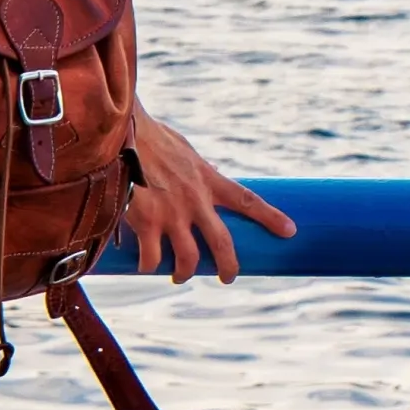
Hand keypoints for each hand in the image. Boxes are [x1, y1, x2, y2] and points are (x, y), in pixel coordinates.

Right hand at [118, 112, 291, 283]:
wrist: (119, 132)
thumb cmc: (148, 137)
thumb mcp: (184, 151)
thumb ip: (197, 168)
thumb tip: (206, 174)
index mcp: (207, 179)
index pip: (247, 199)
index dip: (270, 217)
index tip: (290, 231)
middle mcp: (195, 200)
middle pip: (222, 243)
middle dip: (229, 266)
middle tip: (228, 277)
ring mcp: (171, 214)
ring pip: (188, 259)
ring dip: (185, 273)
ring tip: (179, 276)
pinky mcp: (146, 222)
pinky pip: (151, 258)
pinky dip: (149, 266)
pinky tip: (146, 266)